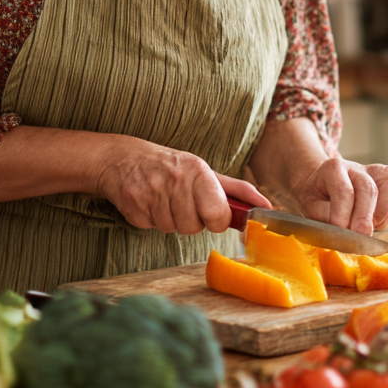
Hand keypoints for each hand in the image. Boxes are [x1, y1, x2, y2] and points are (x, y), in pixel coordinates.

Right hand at [94, 135, 270, 234]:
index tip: (209, 210)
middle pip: (193, 227)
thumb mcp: (205, 171)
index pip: (218, 215)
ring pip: (172, 229)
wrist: (122, 158)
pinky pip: (151, 228)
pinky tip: (148, 201)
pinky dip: (151, 219)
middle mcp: (175, 180)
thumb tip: (265, 205)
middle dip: (191, 220)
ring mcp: (151, 193)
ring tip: (164, 198)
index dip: (216, 218)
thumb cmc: (171, 166)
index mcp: (198, 171)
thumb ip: (237, 190)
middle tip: (183, 201)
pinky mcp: (133, 207)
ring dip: (170, 219)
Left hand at [288, 158, 387, 235]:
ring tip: (370, 228)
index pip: (344, 190)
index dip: (343, 214)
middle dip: (365, 217)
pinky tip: (379, 221)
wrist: (323, 186)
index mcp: (333, 168)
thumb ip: (325, 216)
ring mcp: (377, 172)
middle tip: (360, 237)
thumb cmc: (317, 198)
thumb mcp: (311, 207)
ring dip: (384, 214)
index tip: (340, 231)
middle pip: (368, 188)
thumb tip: (344, 230)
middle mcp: (357, 167)